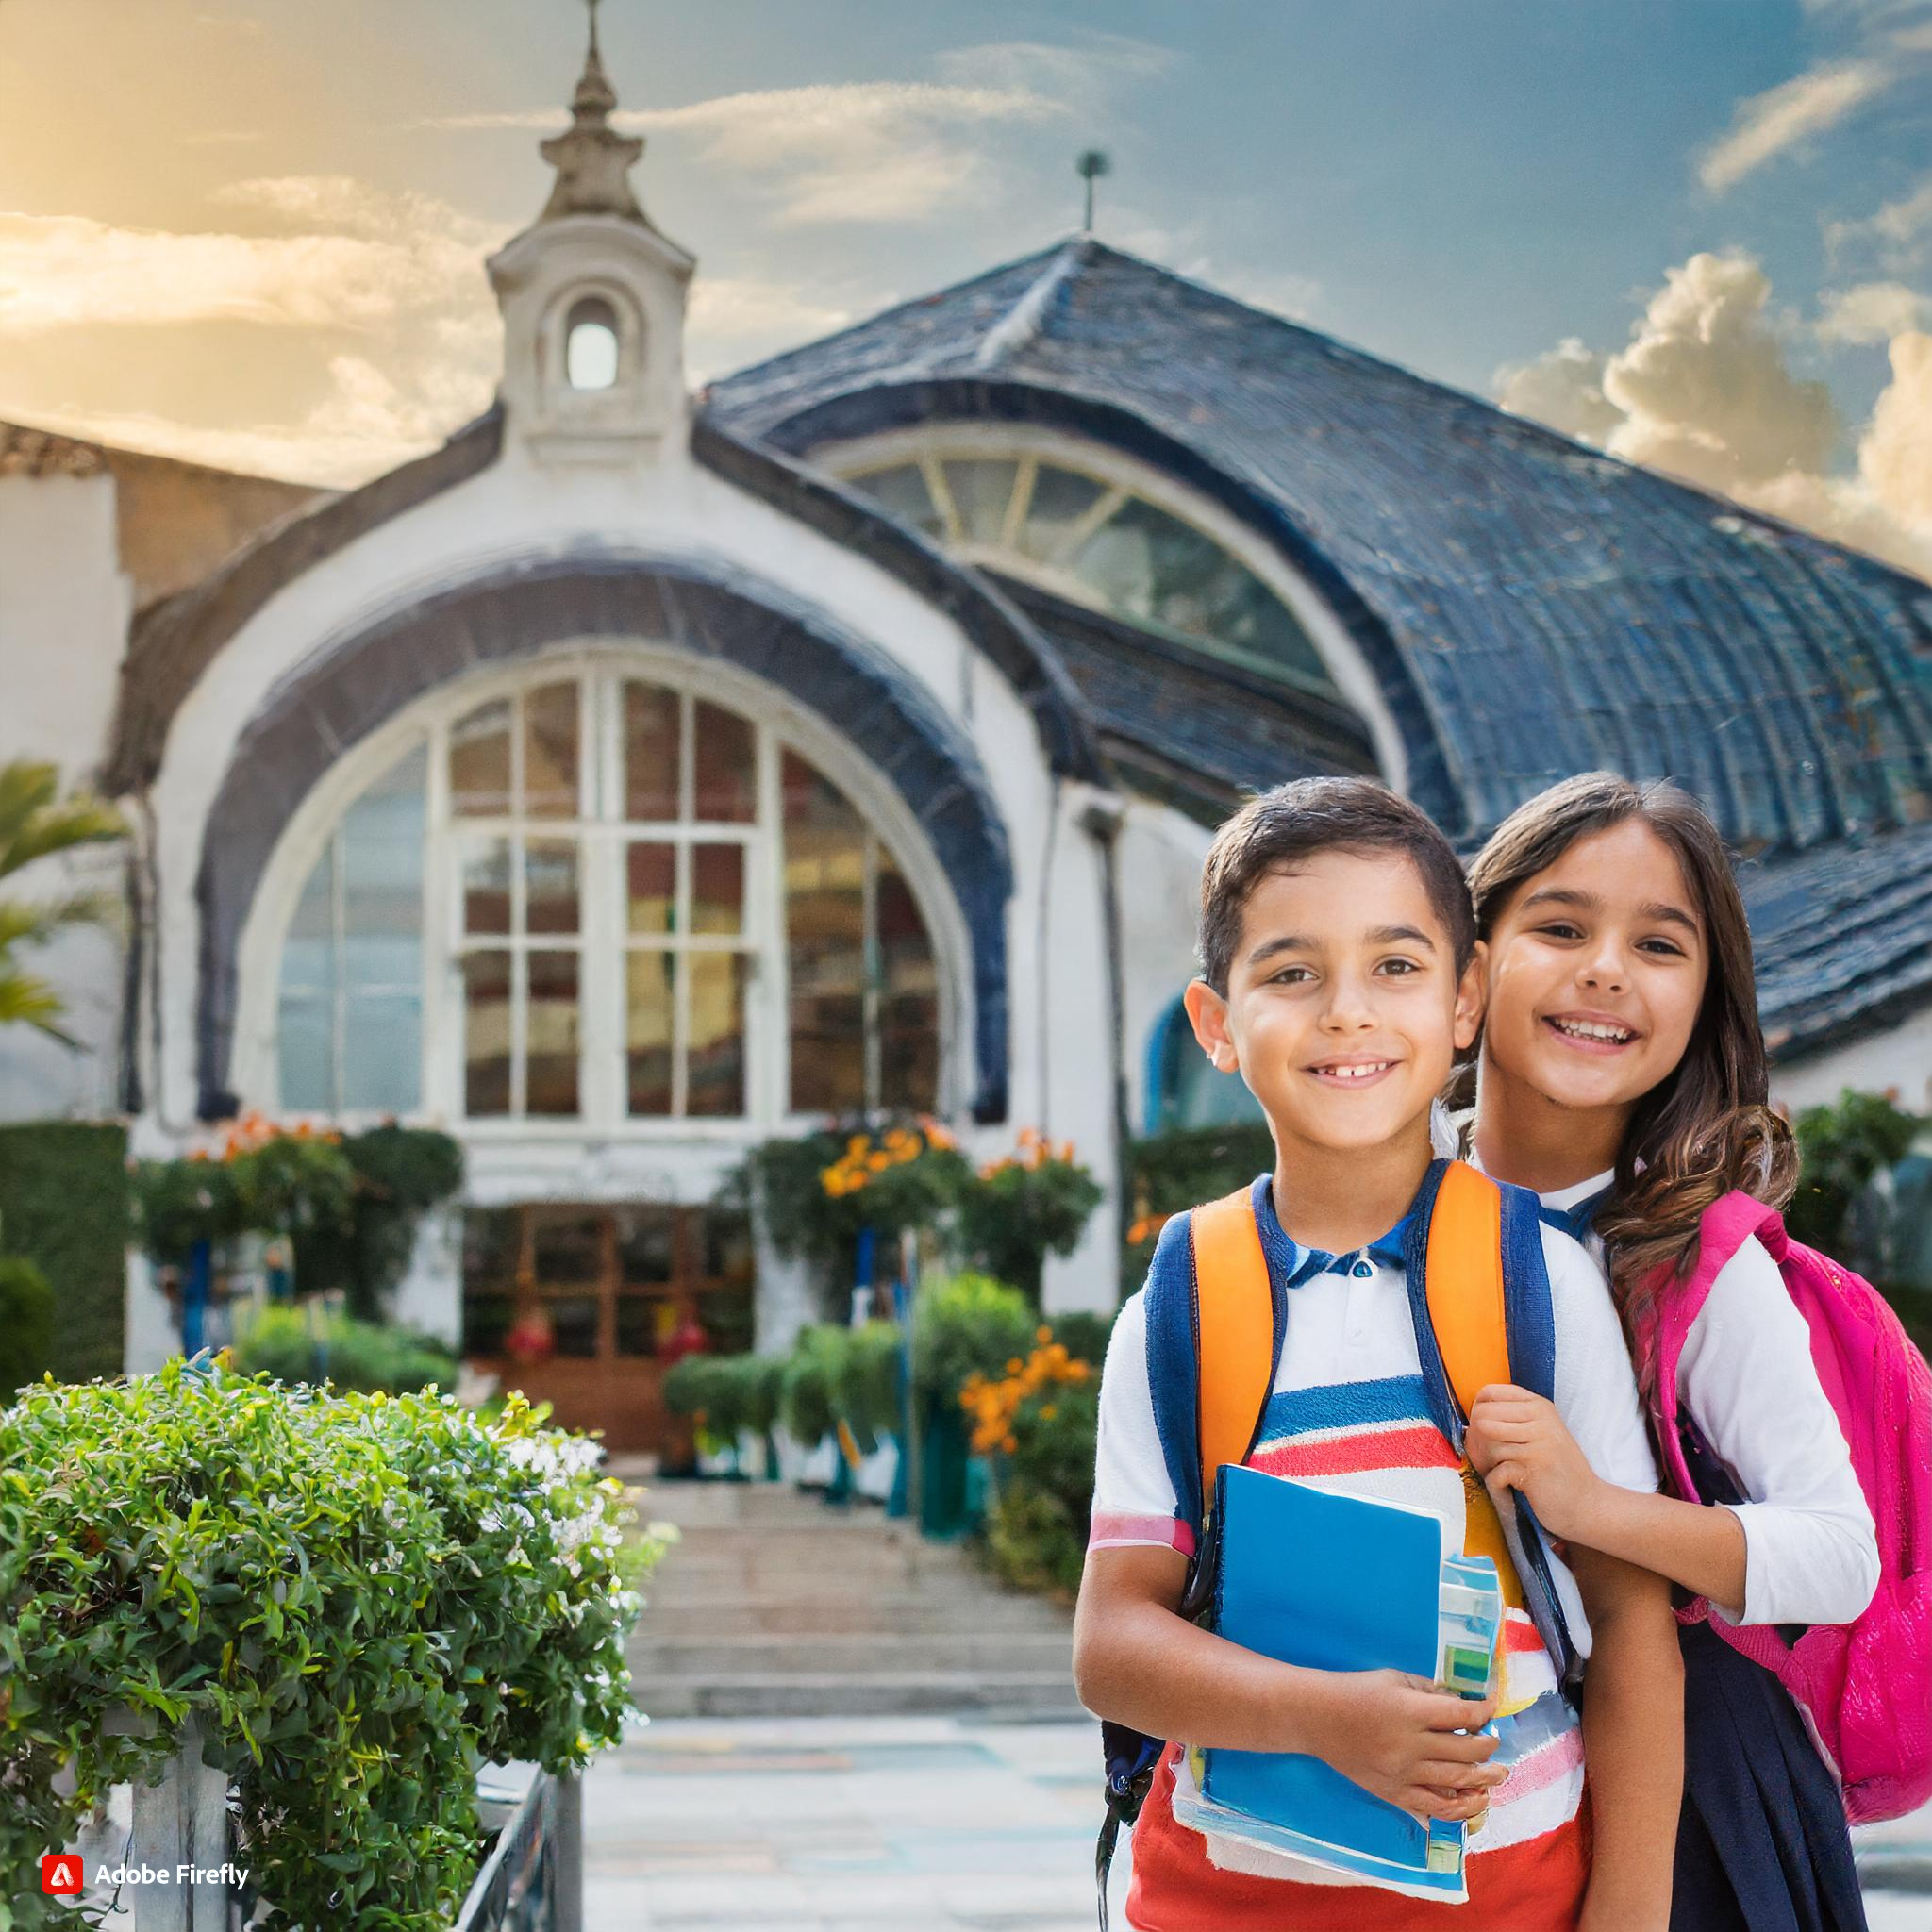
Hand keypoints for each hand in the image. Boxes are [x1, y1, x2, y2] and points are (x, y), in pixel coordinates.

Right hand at [1298, 1668, 1505, 1823]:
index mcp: (1410, 1711)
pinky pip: (1434, 1808)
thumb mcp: (1395, 1679)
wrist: (1317, 1717)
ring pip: (1457, 1785)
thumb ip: (1432, 1692)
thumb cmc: (1356, 1691)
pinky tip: (1472, 1800)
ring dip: (1484, 1781)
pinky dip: (1459, 1808)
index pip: (1461, 1714)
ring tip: (1498, 1775)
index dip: (1484, 1711)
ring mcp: (1402, 1774)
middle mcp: (1409, 1746)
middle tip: (1496, 1743)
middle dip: (1489, 1747)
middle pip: (1466, 1752)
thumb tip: (1465, 1705)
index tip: (1493, 1707)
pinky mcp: (1393, 1794)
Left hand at [1465, 1383, 1600, 1542]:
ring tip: (1501, 1473)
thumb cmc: (1556, 1471)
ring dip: (1486, 1463)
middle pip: (1482, 1417)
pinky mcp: (1534, 1466)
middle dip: (1477, 1441)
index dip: (1477, 1412)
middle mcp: (1540, 1418)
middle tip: (1488, 1460)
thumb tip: (1471, 1420)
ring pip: (1486, 1443)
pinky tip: (1511, 1487)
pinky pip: (1495, 1472)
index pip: (1489, 1393)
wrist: (1588, 1505)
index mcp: (1539, 1405)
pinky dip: (1496, 1484)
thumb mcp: (1540, 1434)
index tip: (1484, 1433)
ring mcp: (1538, 1441)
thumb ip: (1512, 1421)